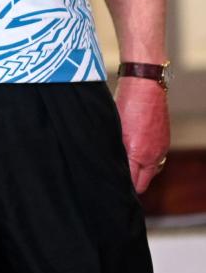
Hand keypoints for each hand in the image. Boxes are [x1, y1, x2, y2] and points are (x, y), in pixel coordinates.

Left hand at [115, 77, 170, 193]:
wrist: (145, 86)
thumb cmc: (125, 105)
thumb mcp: (114, 130)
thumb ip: (113, 150)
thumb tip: (107, 163)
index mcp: (138, 154)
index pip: (133, 183)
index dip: (122, 186)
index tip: (111, 184)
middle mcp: (153, 155)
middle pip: (144, 182)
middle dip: (132, 183)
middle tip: (117, 178)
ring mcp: (161, 149)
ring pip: (152, 172)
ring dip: (141, 173)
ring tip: (126, 167)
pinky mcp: (164, 142)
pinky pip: (157, 160)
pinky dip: (147, 161)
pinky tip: (136, 154)